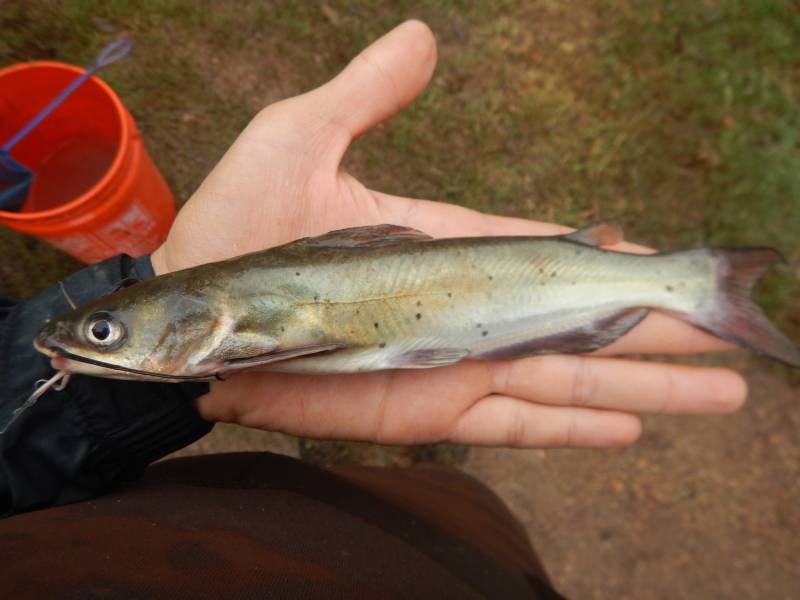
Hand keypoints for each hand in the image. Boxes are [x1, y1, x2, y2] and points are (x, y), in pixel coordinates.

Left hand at [151, 21, 745, 448]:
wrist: (193, 316)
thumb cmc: (235, 222)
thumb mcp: (303, 134)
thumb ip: (368, 92)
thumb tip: (426, 35)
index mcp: (443, 246)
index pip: (540, 249)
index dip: (603, 257)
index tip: (658, 258)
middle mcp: (460, 309)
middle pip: (579, 319)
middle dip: (657, 330)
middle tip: (729, 339)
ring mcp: (451, 364)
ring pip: (570, 376)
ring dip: (646, 385)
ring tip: (721, 393)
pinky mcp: (431, 412)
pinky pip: (522, 421)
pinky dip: (579, 427)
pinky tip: (634, 428)